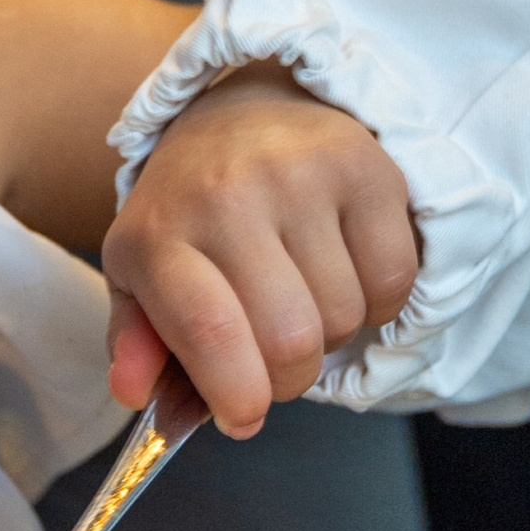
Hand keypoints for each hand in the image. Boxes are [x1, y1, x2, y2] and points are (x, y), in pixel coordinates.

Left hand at [101, 62, 418, 437]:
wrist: (243, 113)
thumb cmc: (190, 212)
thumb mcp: (141, 273)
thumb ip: (137, 342)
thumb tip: (136, 395)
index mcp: (158, 231)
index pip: (209, 331)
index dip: (237, 394)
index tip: (244, 417)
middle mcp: (227, 194)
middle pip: (289, 342)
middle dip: (288, 378)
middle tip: (275, 361)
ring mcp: (301, 175)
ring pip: (344, 317)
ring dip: (332, 335)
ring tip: (303, 297)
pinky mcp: (365, 166)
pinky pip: (393, 280)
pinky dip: (378, 302)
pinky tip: (346, 272)